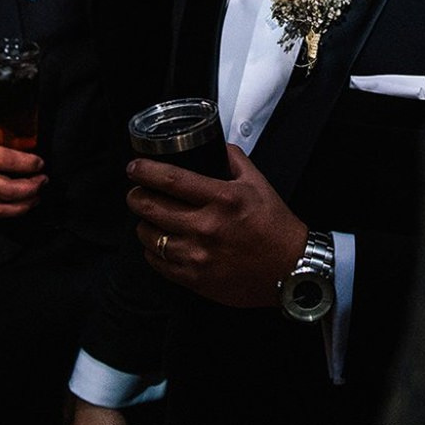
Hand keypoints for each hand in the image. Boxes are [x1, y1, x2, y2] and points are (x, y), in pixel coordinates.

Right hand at [0, 113, 45, 216]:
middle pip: (6, 190)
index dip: (28, 164)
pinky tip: (17, 205)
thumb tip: (20, 128)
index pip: (6, 161)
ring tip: (35, 196)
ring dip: (22, 205)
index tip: (39, 162)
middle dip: (31, 188)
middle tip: (42, 180)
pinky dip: (6, 211)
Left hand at [130, 145, 306, 307]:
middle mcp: (207, 227)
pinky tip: (159, 242)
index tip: (134, 167)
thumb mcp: (258, 183)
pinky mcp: (194, 279)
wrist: (290, 269)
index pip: (171, 179)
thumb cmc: (275, 227)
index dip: (145, 170)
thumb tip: (213, 146)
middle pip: (151, 207)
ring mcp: (198, 255)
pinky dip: (152, 250)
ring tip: (149, 218)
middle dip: (136, 195)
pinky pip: (157, 262)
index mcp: (222, 199)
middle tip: (136, 191)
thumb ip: (233, 159)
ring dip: (143, 223)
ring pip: (149, 235)